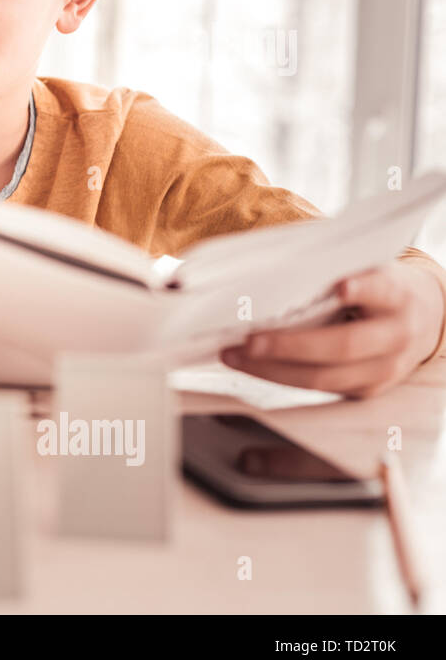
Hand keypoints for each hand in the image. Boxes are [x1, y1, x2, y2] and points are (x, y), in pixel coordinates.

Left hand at [219, 262, 445, 398]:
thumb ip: (335, 270)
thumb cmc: (378, 287)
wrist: (423, 318)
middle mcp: (395, 335)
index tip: (342, 286)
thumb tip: (273, 268)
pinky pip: (320, 390)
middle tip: (249, 340)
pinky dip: (280, 377)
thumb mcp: (369, 269)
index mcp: (397, 296)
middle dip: (290, 345)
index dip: (364, 289)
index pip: (382, 290)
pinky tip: (251, 366)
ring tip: (235, 356)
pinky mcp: (368, 390)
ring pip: (325, 377)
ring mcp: (384, 369)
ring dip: (273, 370)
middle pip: (342, 345)